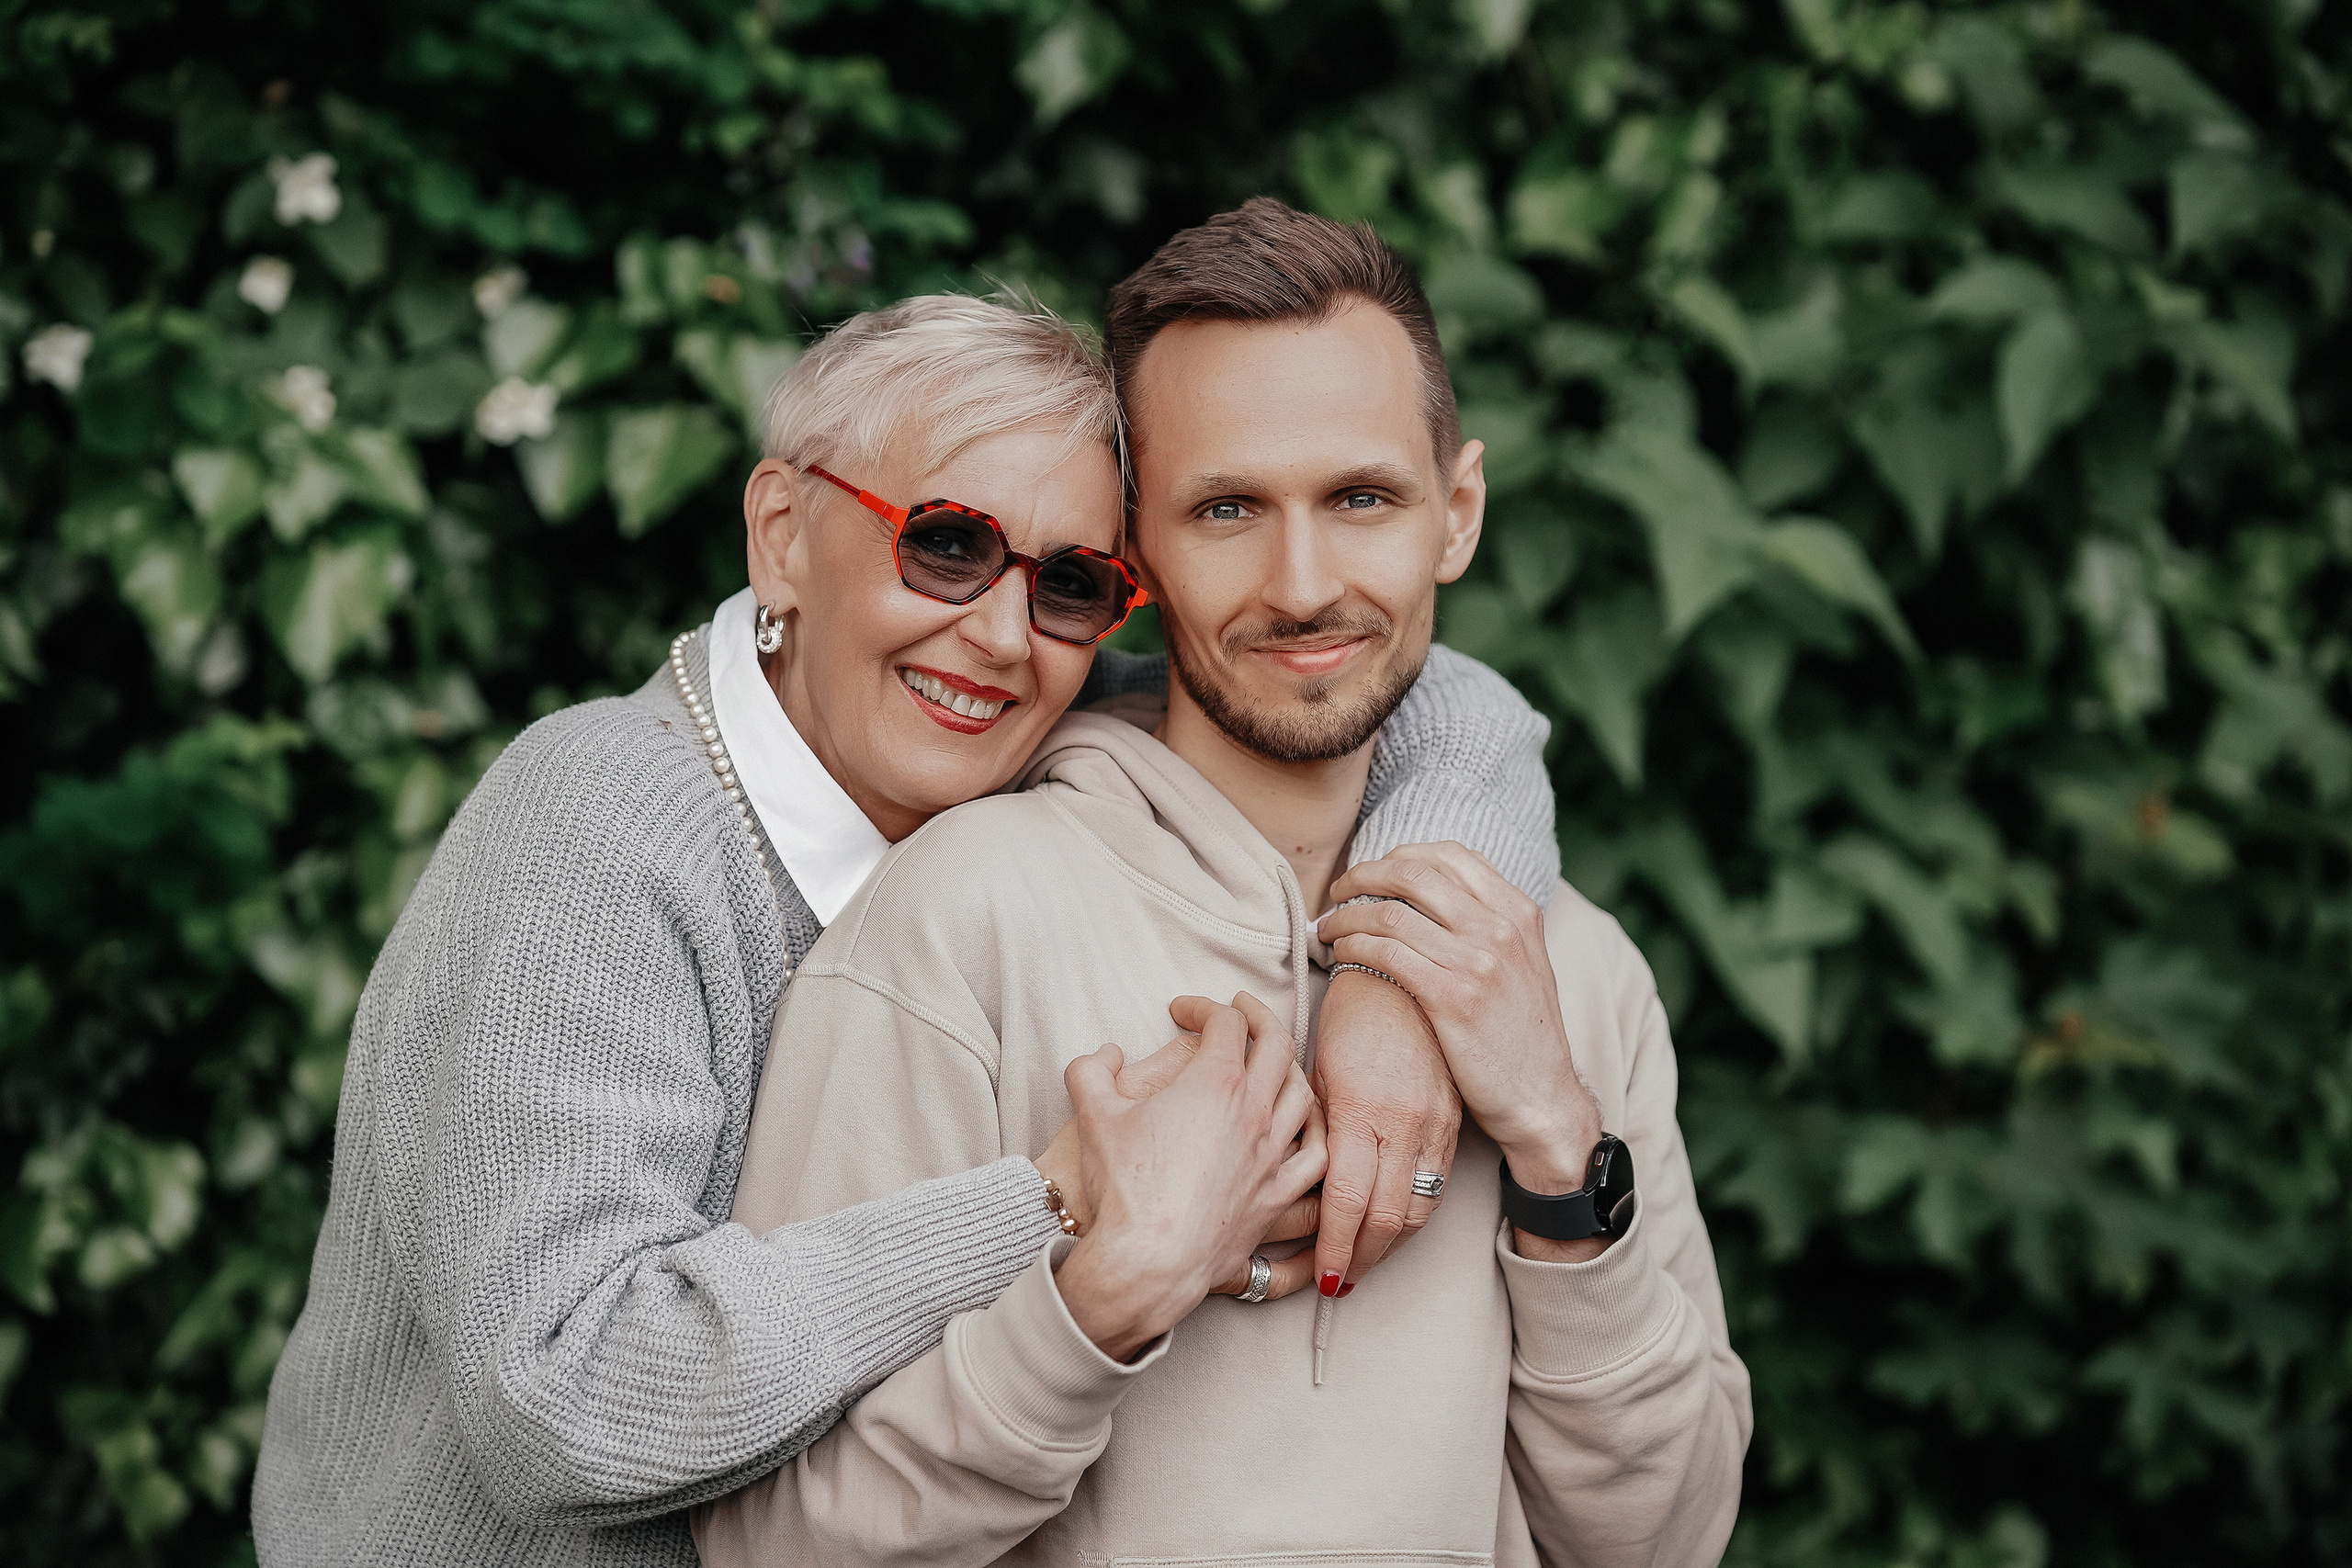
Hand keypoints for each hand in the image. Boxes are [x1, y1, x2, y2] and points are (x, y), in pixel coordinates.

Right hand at [1034, 1008, 1324, 1267]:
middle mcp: (1254, 1112)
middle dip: (1259, 1017)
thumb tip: (1103, 1055)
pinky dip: (1317, 1132)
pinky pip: (1317, 1156)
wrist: (1146, 1260)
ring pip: (1304, 1095)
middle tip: (1240, 1011)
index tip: (1183, 1012)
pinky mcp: (1277, 1196)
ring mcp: (1272, 1155)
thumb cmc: (1123, 1189)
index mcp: (1215, 1083)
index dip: (1203, 1006)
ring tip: (1274, 1062)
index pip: (1225, 1022)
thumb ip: (1090, 1070)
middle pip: (1277, 1045)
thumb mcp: (1092, 1115)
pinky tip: (1307, 1126)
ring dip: (1290, 1068)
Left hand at [1308, 971, 1460, 1295]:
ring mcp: (1432, 1124)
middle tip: (1339, 1283)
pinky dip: (1413, 1214)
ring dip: (1390, 1245)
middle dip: (1362, 1260)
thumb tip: (1303, 1177)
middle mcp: (1402, 1122)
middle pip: (1386, 1218)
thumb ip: (1317, 1126)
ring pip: (1417, 1208)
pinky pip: (1436, 1183)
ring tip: (1364, 1262)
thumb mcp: (1319, 1067)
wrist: (1407, 975)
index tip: (1322, 1276)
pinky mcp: (1452, 1120)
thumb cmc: (1352, 1014)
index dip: (1335, 1248)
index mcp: (1359, 1108)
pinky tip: (1393, 1225)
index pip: (1348, 1201)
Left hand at [1319, 844, 1610, 1261]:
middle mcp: (1501, 927)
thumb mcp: (1524, 964)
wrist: (1541, 1098)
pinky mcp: (1453, 997)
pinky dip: (1352, 945)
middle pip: (1413, 872)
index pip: (1449, 854)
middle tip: (1337, 893)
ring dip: (1346, 915)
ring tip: (1328, 929)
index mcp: (1519, 911)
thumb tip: (1441, 894)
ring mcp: (1478, 960)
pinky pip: (1385, 952)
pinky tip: (1340, 955)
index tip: (1372, 873)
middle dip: (1363, 875)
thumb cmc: (1521, 1035)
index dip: (1399, 855)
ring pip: (1390, 911)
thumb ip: (1491, 924)